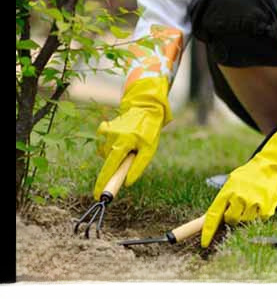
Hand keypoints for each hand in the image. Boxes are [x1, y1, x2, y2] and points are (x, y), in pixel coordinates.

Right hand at [94, 76, 171, 197]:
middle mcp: (111, 138)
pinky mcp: (105, 127)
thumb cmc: (149, 130)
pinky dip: (113, 144)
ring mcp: (106, 132)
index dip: (103, 183)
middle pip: (109, 161)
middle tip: (133, 152)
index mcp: (122, 143)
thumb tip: (127, 182)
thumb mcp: (149, 149)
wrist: (146, 108)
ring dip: (117, 152)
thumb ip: (138, 166)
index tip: (97, 196)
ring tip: (131, 142)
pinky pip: (106, 143)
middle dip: (118, 162)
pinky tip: (123, 136)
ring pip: (107, 152)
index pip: (109, 168)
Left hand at [200, 113, 276, 246]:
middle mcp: (238, 197)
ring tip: (254, 197)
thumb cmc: (251, 174)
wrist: (272, 165)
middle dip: (234, 215)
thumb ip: (224, 198)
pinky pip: (260, 219)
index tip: (204, 244)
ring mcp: (252, 203)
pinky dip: (261, 212)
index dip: (207, 231)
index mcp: (227, 191)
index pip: (213, 216)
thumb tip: (210, 219)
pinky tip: (263, 200)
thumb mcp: (233, 181)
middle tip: (241, 203)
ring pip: (246, 220)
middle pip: (231, 220)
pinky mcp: (266, 208)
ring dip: (249, 213)